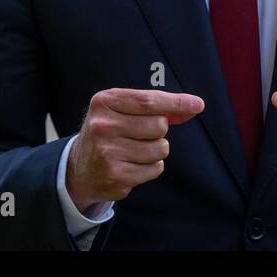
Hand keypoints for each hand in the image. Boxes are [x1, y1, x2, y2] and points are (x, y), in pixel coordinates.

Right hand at [66, 88, 203, 213]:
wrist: (79, 168)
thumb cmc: (109, 132)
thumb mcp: (123, 110)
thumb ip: (156, 107)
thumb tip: (192, 106)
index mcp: (104, 102)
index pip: (149, 100)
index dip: (176, 102)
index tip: (197, 104)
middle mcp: (103, 126)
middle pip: (159, 125)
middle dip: (158, 130)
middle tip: (139, 134)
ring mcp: (108, 152)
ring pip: (161, 148)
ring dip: (156, 150)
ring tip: (135, 150)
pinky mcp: (116, 175)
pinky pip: (156, 168)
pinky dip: (151, 167)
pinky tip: (132, 164)